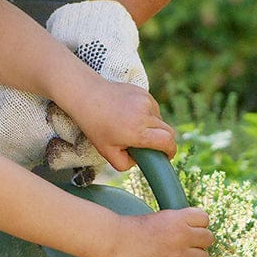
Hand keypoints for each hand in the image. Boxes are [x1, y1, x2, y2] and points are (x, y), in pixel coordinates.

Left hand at [43, 0, 151, 178]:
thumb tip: (139, 160)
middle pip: (168, 131)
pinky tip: (130, 114)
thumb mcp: (106, 152)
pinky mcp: (143, 92)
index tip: (165, 156)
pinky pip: (153, 108)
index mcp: (136, 132)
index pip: (167, 141)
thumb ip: (125, 163)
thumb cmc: (94, 125)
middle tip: (151, 146)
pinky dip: (147, 114)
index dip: (170, 151)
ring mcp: (145, 101)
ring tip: (133, 126)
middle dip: (164, 141)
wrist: (86, 95)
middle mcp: (144, 115)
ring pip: (160, 119)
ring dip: (153, 127)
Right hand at [115, 207, 213, 256]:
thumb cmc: (136, 228)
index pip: (205, 218)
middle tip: (187, 245)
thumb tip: (197, 231)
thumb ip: (181, 222)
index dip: (199, 224)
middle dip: (199, 242)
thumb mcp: (162, 217)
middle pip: (208, 238)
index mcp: (179, 218)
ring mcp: (178, 254)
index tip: (191, 229)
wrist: (118, 241)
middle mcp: (182, 235)